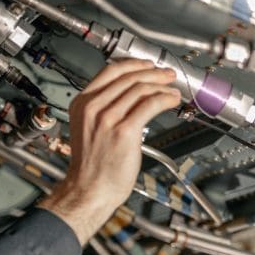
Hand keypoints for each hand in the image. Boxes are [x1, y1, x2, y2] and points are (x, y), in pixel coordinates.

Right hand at [38, 59, 180, 242]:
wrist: (89, 189)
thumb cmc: (91, 166)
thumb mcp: (88, 128)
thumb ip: (102, 108)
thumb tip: (130, 93)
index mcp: (81, 104)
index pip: (110, 71)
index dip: (133, 64)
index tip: (147, 65)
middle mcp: (92, 108)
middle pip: (128, 77)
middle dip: (153, 73)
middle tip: (167, 75)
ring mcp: (107, 119)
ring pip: (141, 89)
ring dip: (162, 86)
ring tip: (172, 90)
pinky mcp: (124, 131)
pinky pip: (150, 104)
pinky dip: (165, 99)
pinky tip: (171, 101)